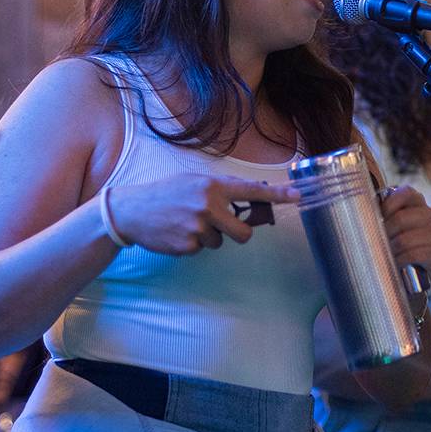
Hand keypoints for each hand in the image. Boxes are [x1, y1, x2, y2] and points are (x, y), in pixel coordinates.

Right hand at [107, 174, 299, 255]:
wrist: (131, 210)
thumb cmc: (167, 193)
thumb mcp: (194, 181)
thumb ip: (220, 190)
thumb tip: (248, 199)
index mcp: (213, 185)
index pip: (251, 190)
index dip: (277, 194)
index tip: (298, 195)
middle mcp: (209, 205)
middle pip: (243, 232)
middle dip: (237, 233)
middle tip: (221, 225)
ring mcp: (198, 226)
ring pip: (220, 242)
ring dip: (208, 237)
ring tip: (186, 223)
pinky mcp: (187, 245)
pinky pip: (202, 250)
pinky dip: (192, 244)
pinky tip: (177, 232)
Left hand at [379, 185, 430, 283]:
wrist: (410, 272)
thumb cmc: (396, 242)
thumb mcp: (387, 223)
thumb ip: (379, 212)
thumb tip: (364, 212)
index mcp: (418, 201)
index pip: (404, 193)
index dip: (387, 207)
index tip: (378, 219)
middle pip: (401, 218)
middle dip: (385, 233)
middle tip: (376, 242)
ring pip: (406, 239)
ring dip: (391, 249)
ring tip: (385, 254)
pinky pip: (415, 255)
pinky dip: (401, 260)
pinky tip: (396, 262)